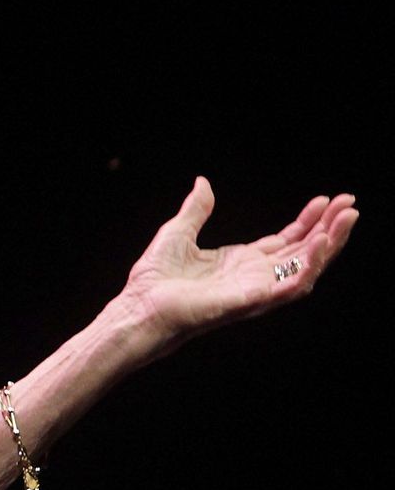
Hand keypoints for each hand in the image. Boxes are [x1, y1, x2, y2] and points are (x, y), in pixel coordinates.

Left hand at [120, 177, 357, 353]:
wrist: (140, 306)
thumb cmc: (155, 279)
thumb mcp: (178, 232)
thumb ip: (196, 210)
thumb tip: (203, 183)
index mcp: (242, 262)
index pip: (287, 240)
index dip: (308, 221)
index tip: (326, 199)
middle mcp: (255, 277)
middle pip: (304, 252)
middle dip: (329, 229)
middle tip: (349, 204)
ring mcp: (256, 290)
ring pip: (306, 268)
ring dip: (329, 245)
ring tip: (346, 219)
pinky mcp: (251, 301)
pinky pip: (289, 286)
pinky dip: (308, 267)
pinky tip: (320, 244)